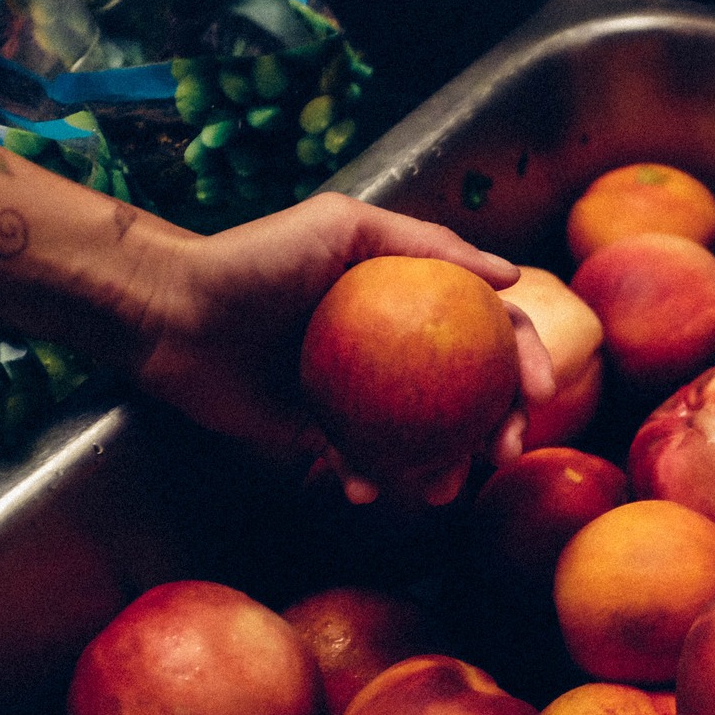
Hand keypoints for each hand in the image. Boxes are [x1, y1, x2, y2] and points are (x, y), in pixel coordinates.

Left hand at [130, 191, 554, 504]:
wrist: (174, 312)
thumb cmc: (256, 259)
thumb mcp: (344, 228)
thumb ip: (425, 243)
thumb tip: (511, 276)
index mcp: (412, 303)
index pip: (489, 330)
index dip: (527, 359)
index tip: (540, 391)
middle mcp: (396, 351)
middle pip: (473, 393)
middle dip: (503, 428)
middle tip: (504, 452)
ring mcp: (363, 397)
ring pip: (427, 439)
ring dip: (448, 468)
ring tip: (445, 487)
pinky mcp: (321, 435)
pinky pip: (362, 464)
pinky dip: (372, 479)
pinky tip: (369, 487)